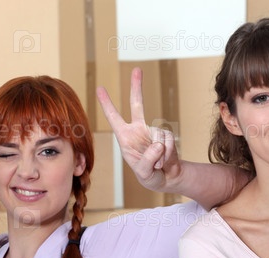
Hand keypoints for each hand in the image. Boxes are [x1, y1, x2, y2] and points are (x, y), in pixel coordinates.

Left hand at [96, 68, 181, 191]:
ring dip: (160, 154)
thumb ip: (149, 160)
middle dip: (136, 87)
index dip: (107, 104)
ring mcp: (153, 131)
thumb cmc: (150, 176)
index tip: (100, 89)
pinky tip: (165, 160)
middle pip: (137, 104)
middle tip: (137, 69)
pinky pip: (168, 139)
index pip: (114, 118)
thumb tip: (158, 144)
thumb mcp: (145, 172)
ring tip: (158, 164)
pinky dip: (168, 153)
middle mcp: (138, 130)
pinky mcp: (166, 134)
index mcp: (125, 138)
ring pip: (158, 134)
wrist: (167, 178)